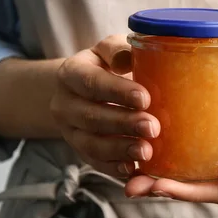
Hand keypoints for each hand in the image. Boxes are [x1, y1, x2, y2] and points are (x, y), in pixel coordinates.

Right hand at [50, 35, 160, 177]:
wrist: (89, 87)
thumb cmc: (109, 64)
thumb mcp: (111, 49)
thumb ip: (118, 50)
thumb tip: (128, 59)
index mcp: (71, 73)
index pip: (91, 82)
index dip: (117, 92)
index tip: (145, 98)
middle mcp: (64, 103)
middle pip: (91, 117)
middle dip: (124, 124)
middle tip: (153, 127)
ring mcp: (69, 131)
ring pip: (91, 144)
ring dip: (120, 150)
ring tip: (147, 151)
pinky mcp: (79, 151)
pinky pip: (95, 163)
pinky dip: (114, 168)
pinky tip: (134, 168)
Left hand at [125, 70, 217, 201]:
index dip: (189, 192)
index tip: (158, 186)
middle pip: (203, 185)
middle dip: (168, 187)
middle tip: (132, 184)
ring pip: (198, 170)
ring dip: (168, 172)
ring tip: (134, 169)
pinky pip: (201, 149)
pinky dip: (179, 152)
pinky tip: (156, 144)